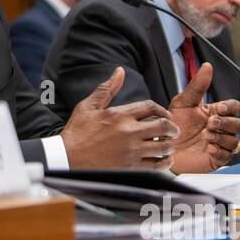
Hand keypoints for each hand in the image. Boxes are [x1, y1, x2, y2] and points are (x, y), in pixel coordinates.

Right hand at [60, 67, 178, 169]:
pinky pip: (155, 165)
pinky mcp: (130, 168)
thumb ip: (107, 89)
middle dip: (172, 127)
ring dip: (169, 145)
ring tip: (168, 144)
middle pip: (162, 126)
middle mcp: (128, 132)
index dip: (162, 110)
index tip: (165, 115)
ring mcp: (131, 151)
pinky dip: (163, 162)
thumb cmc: (77, 133)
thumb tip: (119, 71)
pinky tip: (163, 160)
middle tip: (173, 130)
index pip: (151, 107)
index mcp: (120, 115)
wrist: (67, 159)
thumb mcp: (89, 106)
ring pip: (162, 147)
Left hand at [167, 63, 239, 172]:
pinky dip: (220, 151)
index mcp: (215, 113)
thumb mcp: (183, 103)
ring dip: (222, 137)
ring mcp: (219, 144)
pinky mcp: (216, 159)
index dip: (231, 108)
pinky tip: (208, 148)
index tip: (219, 109)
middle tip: (210, 124)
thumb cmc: (173, 125)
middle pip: (239, 124)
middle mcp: (220, 128)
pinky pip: (228, 156)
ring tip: (205, 136)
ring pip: (235, 140)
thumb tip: (207, 66)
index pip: (235, 108)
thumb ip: (197, 86)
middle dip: (226, 123)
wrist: (163, 147)